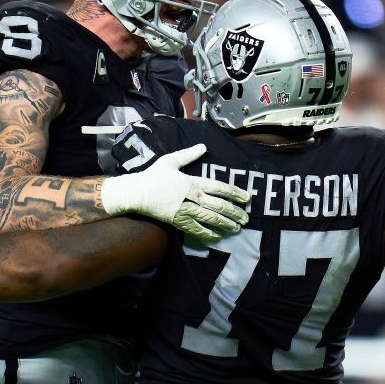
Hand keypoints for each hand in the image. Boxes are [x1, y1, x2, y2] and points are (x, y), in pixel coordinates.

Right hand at [101, 144, 250, 242]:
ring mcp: (186, 211)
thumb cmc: (153, 175)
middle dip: (235, 213)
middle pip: (219, 206)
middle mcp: (192, 197)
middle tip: (246, 218)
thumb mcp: (171, 161)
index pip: (219, 188)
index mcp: (193, 182)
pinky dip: (208, 234)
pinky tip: (218, 237)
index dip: (235, 193)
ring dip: (226, 224)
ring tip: (237, 228)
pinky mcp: (178, 221)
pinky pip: (196, 230)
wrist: (137, 193)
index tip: (246, 198)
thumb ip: (188, 154)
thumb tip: (203, 147)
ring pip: (211, 219)